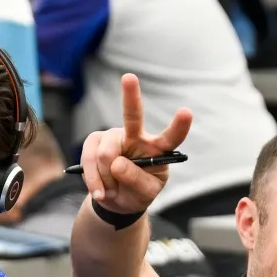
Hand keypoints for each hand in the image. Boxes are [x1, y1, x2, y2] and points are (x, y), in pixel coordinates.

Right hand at [78, 72, 191, 215]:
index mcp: (157, 149)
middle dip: (131, 96)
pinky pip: (89, 159)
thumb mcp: (145, 194)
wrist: (115, 199)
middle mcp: (136, 136)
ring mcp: (114, 137)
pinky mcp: (95, 141)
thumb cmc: (136, 193)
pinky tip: (100, 191)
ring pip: (106, 153)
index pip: (171, 136)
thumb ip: (136, 180)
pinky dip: (93, 180)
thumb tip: (117, 163)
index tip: (186, 112)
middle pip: (133, 115)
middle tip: (129, 77)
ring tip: (111, 190)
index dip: (179, 125)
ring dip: (106, 178)